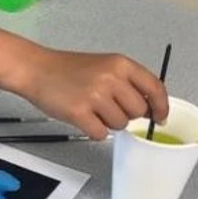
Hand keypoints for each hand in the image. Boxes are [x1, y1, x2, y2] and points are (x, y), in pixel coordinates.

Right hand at [13, 49, 168, 139]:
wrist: (36, 69)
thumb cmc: (67, 69)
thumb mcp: (104, 65)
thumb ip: (127, 82)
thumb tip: (148, 106)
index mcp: (120, 64)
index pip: (154, 88)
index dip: (160, 106)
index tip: (160, 117)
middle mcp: (110, 78)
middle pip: (138, 111)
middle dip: (126, 114)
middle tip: (107, 107)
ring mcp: (95, 96)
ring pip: (120, 125)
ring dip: (108, 123)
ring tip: (91, 109)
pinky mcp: (79, 113)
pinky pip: (100, 134)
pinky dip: (93, 131)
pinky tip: (83, 118)